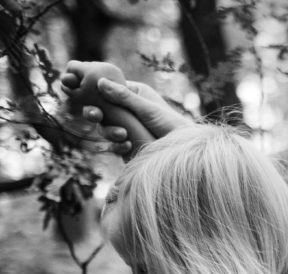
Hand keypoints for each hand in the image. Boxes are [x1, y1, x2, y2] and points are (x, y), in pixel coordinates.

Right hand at [60, 61, 191, 154]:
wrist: (186, 152)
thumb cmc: (173, 125)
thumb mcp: (148, 109)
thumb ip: (124, 97)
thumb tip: (100, 82)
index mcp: (134, 94)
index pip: (106, 87)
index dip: (90, 89)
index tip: (76, 89)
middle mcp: (128, 109)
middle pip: (101, 108)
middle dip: (95, 112)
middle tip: (94, 116)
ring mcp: (127, 127)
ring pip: (105, 127)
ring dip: (109, 131)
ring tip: (123, 136)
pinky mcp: (128, 145)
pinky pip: (113, 144)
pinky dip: (117, 145)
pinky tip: (127, 146)